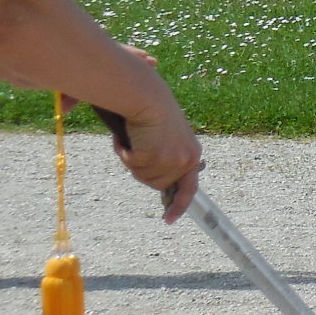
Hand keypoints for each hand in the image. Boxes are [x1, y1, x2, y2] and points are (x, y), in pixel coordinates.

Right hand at [112, 99, 204, 222]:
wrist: (147, 95)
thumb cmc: (152, 109)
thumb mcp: (166, 136)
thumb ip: (165, 156)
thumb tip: (153, 175)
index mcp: (192, 154)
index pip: (189, 188)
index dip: (178, 205)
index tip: (169, 219)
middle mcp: (186, 160)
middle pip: (156, 183)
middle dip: (142, 169)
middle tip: (138, 147)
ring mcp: (172, 160)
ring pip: (142, 176)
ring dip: (133, 160)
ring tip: (135, 137)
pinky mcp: (156, 157)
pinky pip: (132, 164)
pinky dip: (124, 152)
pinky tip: (129, 135)